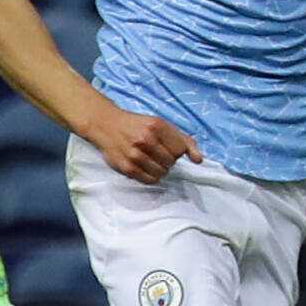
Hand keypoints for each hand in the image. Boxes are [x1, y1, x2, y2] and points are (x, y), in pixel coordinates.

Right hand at [83, 101, 198, 183]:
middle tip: (158, 154)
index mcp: (157, 126)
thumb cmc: (139, 126)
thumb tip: (199, 160)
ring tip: (152, 161)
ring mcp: (134, 154)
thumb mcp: (163, 126)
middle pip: (171, 162)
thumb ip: (185, 141)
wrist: (107, 125)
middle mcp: (145, 139)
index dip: (176, 151)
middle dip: (168, 160)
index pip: (180, 150)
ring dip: (161, 170)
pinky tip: (146, 168)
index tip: (168, 147)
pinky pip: (149, 180)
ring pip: (161, 173)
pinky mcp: (126, 167)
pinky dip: (152, 177)